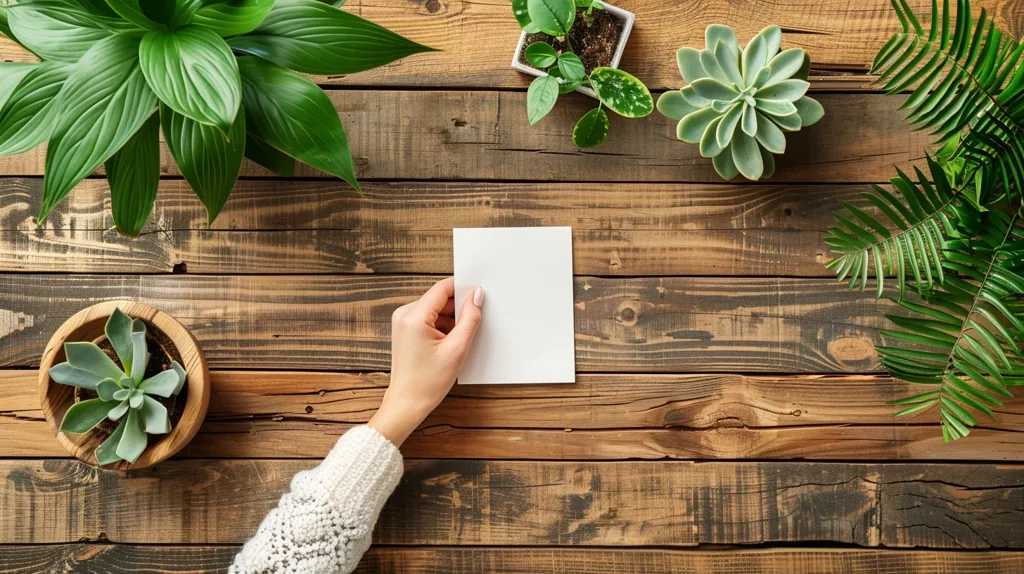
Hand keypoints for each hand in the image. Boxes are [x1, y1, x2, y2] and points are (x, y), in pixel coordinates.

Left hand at [369, 277, 483, 445]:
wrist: (407, 403)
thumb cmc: (428, 382)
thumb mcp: (457, 349)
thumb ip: (469, 318)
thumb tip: (477, 295)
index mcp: (414, 317)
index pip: (442, 288)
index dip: (463, 288)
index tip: (478, 294)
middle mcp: (404, 314)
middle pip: (439, 298)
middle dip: (457, 308)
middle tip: (471, 325)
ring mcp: (402, 321)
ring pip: (435, 308)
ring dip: (450, 319)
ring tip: (457, 341)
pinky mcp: (404, 329)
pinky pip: (428, 318)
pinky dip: (442, 326)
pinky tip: (449, 343)